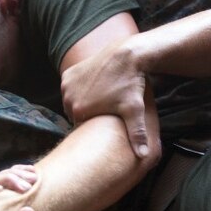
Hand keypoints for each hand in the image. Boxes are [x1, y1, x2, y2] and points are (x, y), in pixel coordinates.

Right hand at [61, 39, 150, 157]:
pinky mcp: (68, 73)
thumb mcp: (134, 111)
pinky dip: (79, 89)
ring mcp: (66, 84)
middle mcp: (68, 98)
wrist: (126, 55)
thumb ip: (137, 135)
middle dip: (88, 112)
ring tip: (101, 97)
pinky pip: (71, 89)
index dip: (95, 123)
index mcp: (78, 111)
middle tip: (105, 106)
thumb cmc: (130, 84)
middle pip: (76, 114)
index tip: (105, 117)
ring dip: (82, 101)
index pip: (82, 127)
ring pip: (72, 101)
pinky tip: (94, 87)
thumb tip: (144, 155)